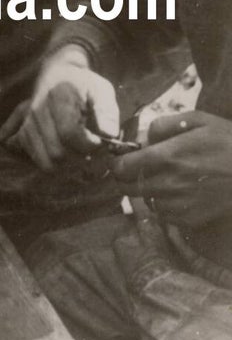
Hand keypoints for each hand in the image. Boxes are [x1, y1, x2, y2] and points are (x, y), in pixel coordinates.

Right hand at [0, 45, 119, 170]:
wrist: (58, 75)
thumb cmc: (84, 86)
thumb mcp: (101, 91)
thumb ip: (106, 112)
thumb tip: (107, 135)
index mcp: (59, 95)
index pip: (69, 132)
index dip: (88, 144)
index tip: (99, 141)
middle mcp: (38, 109)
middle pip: (57, 151)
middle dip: (79, 157)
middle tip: (92, 150)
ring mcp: (28, 122)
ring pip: (46, 160)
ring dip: (67, 164)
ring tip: (79, 152)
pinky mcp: (23, 132)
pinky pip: (37, 159)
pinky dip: (54, 163)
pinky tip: (66, 152)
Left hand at [113, 110, 231, 226]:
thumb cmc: (227, 142)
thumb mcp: (198, 120)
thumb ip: (164, 124)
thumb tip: (144, 138)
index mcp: (167, 156)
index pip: (122, 167)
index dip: (117, 164)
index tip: (120, 161)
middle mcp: (168, 182)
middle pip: (127, 188)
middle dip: (126, 179)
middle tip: (136, 171)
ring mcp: (178, 204)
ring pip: (144, 201)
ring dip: (146, 192)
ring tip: (161, 180)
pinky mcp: (189, 219)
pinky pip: (163, 214)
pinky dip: (163, 205)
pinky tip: (176, 193)